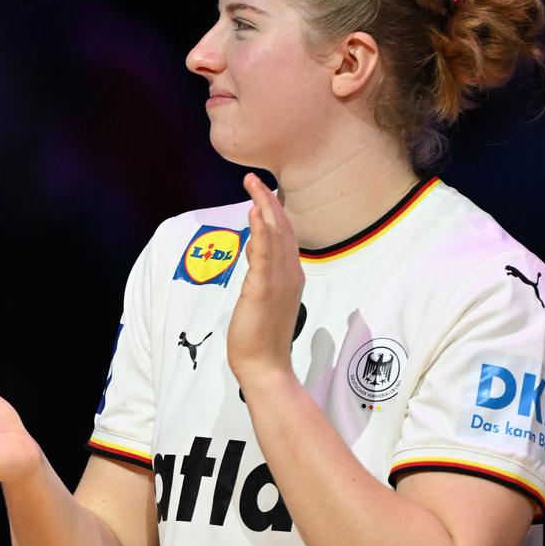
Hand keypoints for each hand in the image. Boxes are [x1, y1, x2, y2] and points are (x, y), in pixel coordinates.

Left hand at [226, 172, 303, 389]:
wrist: (265, 366)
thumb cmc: (262, 337)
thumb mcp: (263, 298)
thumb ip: (262, 273)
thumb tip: (255, 249)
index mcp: (291, 276)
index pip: (284, 236)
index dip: (274, 212)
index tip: (262, 193)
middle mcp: (290, 273)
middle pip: (282, 229)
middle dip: (268, 201)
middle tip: (254, 179)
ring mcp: (279, 280)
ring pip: (276, 235)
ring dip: (264, 206)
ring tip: (253, 184)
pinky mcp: (264, 289)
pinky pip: (264, 254)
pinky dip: (261, 230)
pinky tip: (254, 212)